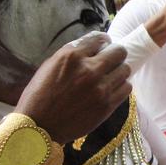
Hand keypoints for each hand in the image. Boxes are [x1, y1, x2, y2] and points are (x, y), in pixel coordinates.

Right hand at [14, 32, 130, 143]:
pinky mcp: (107, 105)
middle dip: (115, 54)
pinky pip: (126, 88)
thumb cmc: (39, 96)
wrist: (40, 126)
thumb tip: (92, 49)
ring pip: (125, 70)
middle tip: (111, 61)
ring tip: (110, 77)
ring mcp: (100, 88)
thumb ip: (72, 55)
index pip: (100, 38)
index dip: (103, 42)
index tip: (104, 46)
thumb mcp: (50, 66)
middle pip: (119, 52)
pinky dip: (121, 87)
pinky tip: (111, 89)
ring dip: (119, 71)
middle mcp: (89, 69)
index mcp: (71, 56)